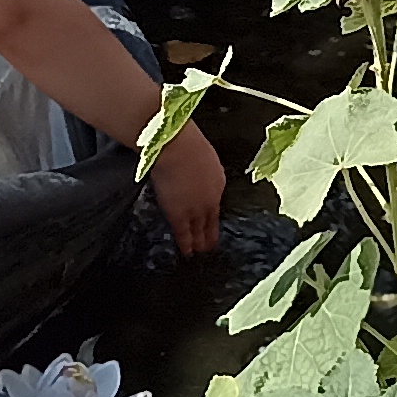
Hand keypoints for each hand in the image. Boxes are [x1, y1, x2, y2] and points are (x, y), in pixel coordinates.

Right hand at [148, 115, 226, 254]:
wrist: (178, 148)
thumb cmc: (185, 141)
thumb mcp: (201, 154)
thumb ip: (199, 167)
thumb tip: (191, 169)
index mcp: (218, 180)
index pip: (215, 202)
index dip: (212, 213)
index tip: (211, 220)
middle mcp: (211, 199)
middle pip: (211, 220)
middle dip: (211, 233)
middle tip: (211, 245)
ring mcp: (197, 209)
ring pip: (200, 231)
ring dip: (200, 243)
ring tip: (200, 253)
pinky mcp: (180, 216)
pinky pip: (184, 235)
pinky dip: (186, 245)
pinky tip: (187, 254)